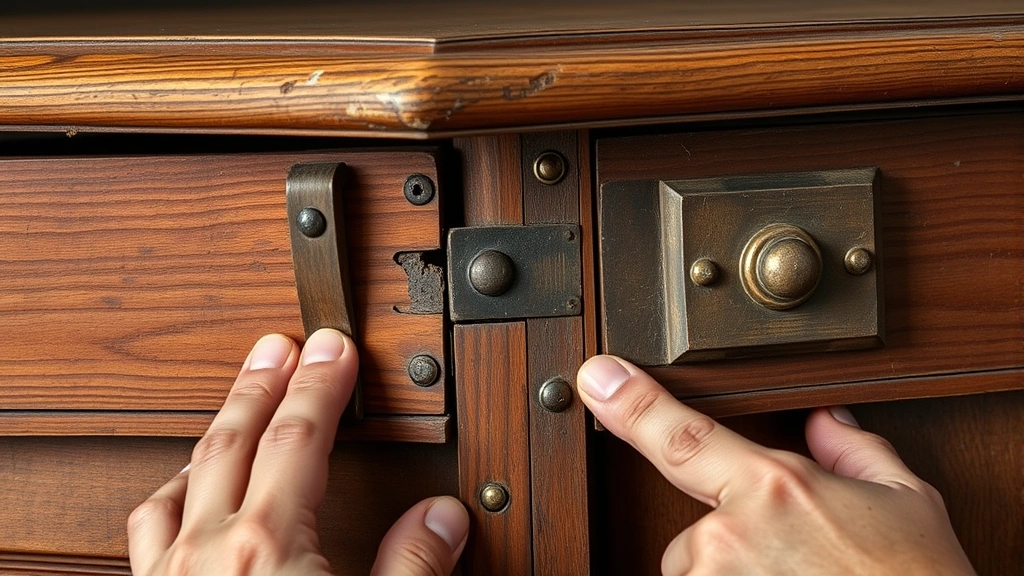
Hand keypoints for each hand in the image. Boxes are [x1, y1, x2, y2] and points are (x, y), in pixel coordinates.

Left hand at [128, 329, 467, 575]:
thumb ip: (411, 568)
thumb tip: (444, 519)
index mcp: (269, 545)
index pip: (298, 433)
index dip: (320, 382)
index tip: (333, 347)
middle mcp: (209, 550)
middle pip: (234, 436)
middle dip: (261, 381)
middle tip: (280, 343)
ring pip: (185, 474)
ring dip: (215, 428)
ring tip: (235, 402)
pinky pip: (150, 527)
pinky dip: (172, 492)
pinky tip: (183, 493)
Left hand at [577, 355, 975, 575]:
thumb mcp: (907, 505)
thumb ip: (857, 453)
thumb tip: (829, 422)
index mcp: (775, 488)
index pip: (683, 434)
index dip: (633, 403)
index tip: (599, 378)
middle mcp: (731, 537)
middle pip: (695, 529)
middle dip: (731, 538)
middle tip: (792, 558)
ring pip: (698, 572)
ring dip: (731, 575)